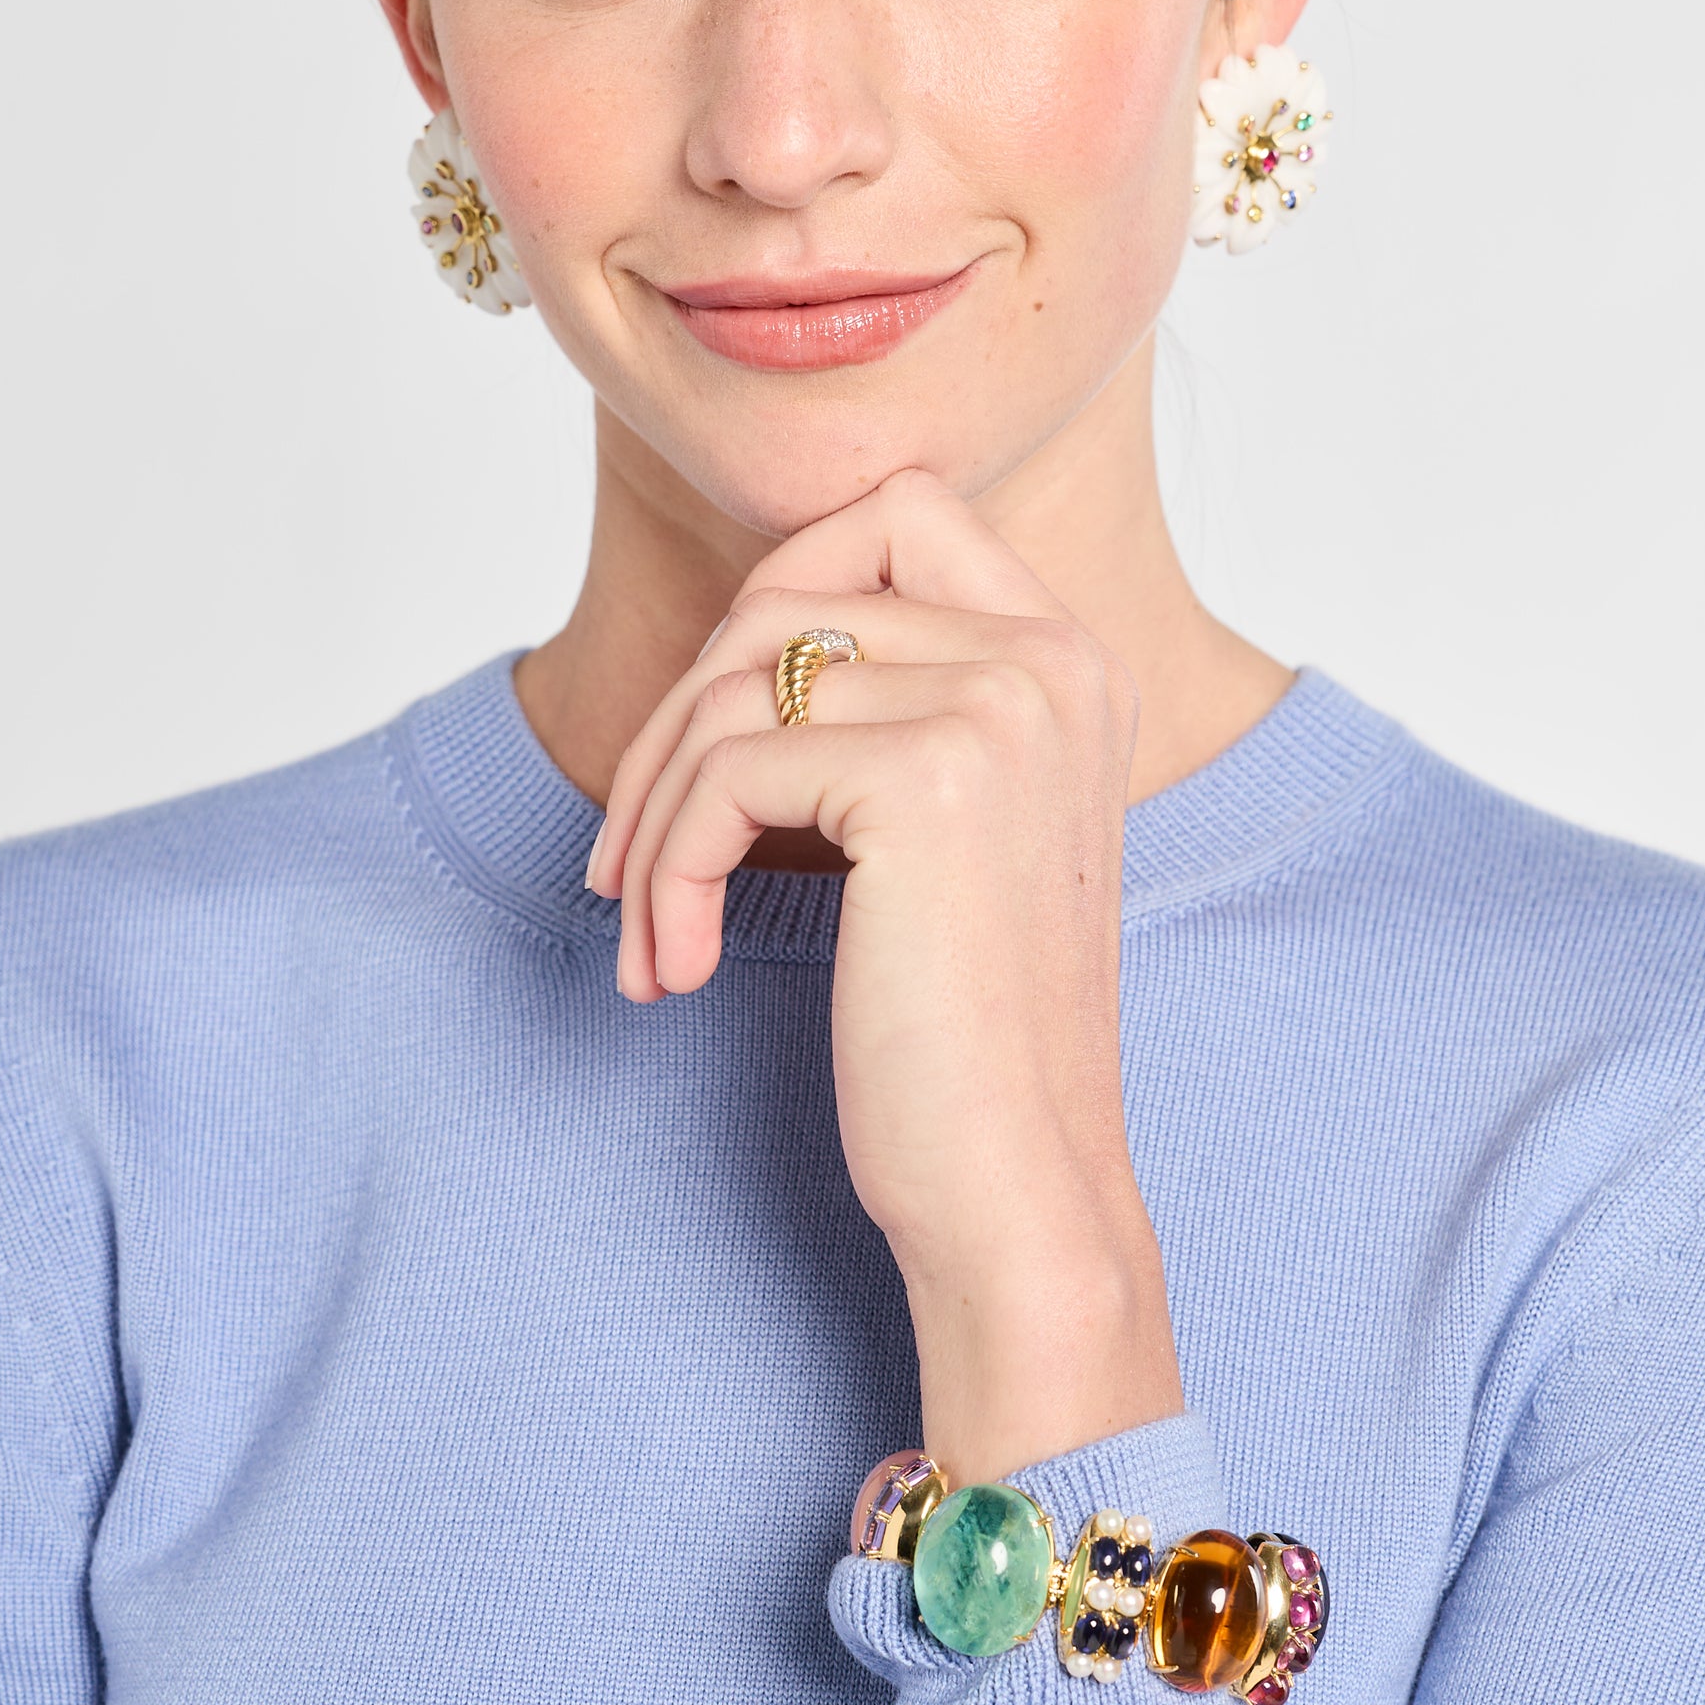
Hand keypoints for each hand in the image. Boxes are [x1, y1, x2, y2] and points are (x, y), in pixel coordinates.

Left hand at [585, 469, 1182, 1484]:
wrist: (1018, 1192)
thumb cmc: (963, 1042)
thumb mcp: (941, 840)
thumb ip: (889, 712)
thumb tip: (730, 646)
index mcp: (1072, 661)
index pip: (895, 512)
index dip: (774, 602)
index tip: (718, 744)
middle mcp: (1054, 659)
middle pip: (788, 595)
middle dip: (677, 718)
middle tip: (632, 858)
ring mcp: (1002, 708)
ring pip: (738, 687)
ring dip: (652, 813)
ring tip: (644, 929)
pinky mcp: (928, 780)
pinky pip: (725, 774)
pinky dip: (666, 874)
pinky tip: (669, 973)